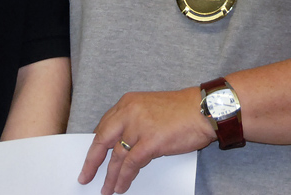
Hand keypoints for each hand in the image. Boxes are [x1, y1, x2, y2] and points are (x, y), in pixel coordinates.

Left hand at [78, 87, 213, 194]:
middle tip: (85, 176)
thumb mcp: (151, 108)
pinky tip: (121, 186)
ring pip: (116, 156)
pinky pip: (131, 164)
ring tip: (107, 189)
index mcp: (128, 103)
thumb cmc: (184, 110)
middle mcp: (129, 112)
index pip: (104, 125)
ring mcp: (139, 127)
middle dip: (92, 161)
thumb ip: (134, 122)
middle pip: (102, 140)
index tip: (91, 156)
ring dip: (110, 176)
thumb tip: (123, 145)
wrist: (205, 109)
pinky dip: (125, 178)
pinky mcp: (150, 141)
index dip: (97, 144)